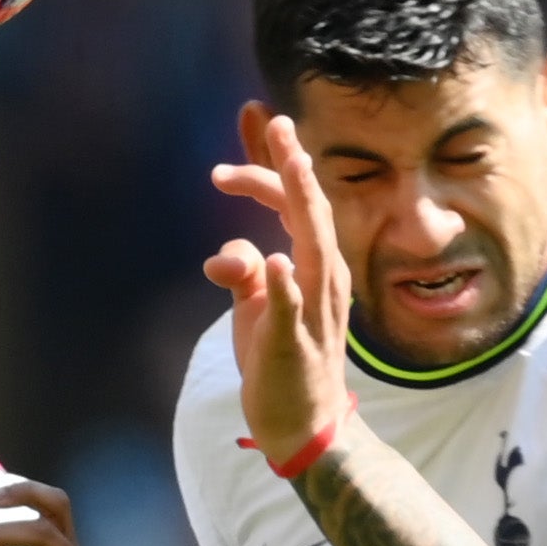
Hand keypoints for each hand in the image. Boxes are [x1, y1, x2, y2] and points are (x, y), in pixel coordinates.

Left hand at [205, 102, 354, 474]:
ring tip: (291, 164)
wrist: (304, 426)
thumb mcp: (255, 304)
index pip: (295, 204)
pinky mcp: (297, 343)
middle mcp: (324, 278)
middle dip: (291, 164)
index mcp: (314, 264)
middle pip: (310, 210)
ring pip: (313, 247)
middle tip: (274, 119)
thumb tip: (222, 251)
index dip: (270, 169)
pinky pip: (293, 309)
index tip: (245, 133)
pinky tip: (277, 260)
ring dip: (300, 203)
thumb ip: (242, 267)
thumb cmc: (281, 360)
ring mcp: (314, 309)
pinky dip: (285, 285)